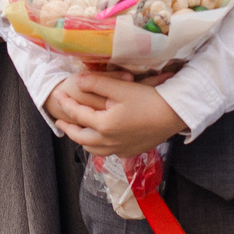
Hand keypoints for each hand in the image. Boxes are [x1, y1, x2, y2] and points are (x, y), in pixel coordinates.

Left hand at [46, 68, 185, 156]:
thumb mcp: (121, 87)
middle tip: (60, 121)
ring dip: (83, 140)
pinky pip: (109, 153)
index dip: (65, 104)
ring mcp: (121, 149)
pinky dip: (100, 147)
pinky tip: (103, 140)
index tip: (57, 95)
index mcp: (104, 126)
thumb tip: (77, 80)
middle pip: (81, 138)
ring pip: (94, 149)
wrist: (175, 115)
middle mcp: (110, 142)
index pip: (77, 114)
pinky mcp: (131, 152)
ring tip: (78, 133)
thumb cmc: (150, 100)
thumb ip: (97, 83)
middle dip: (69, 129)